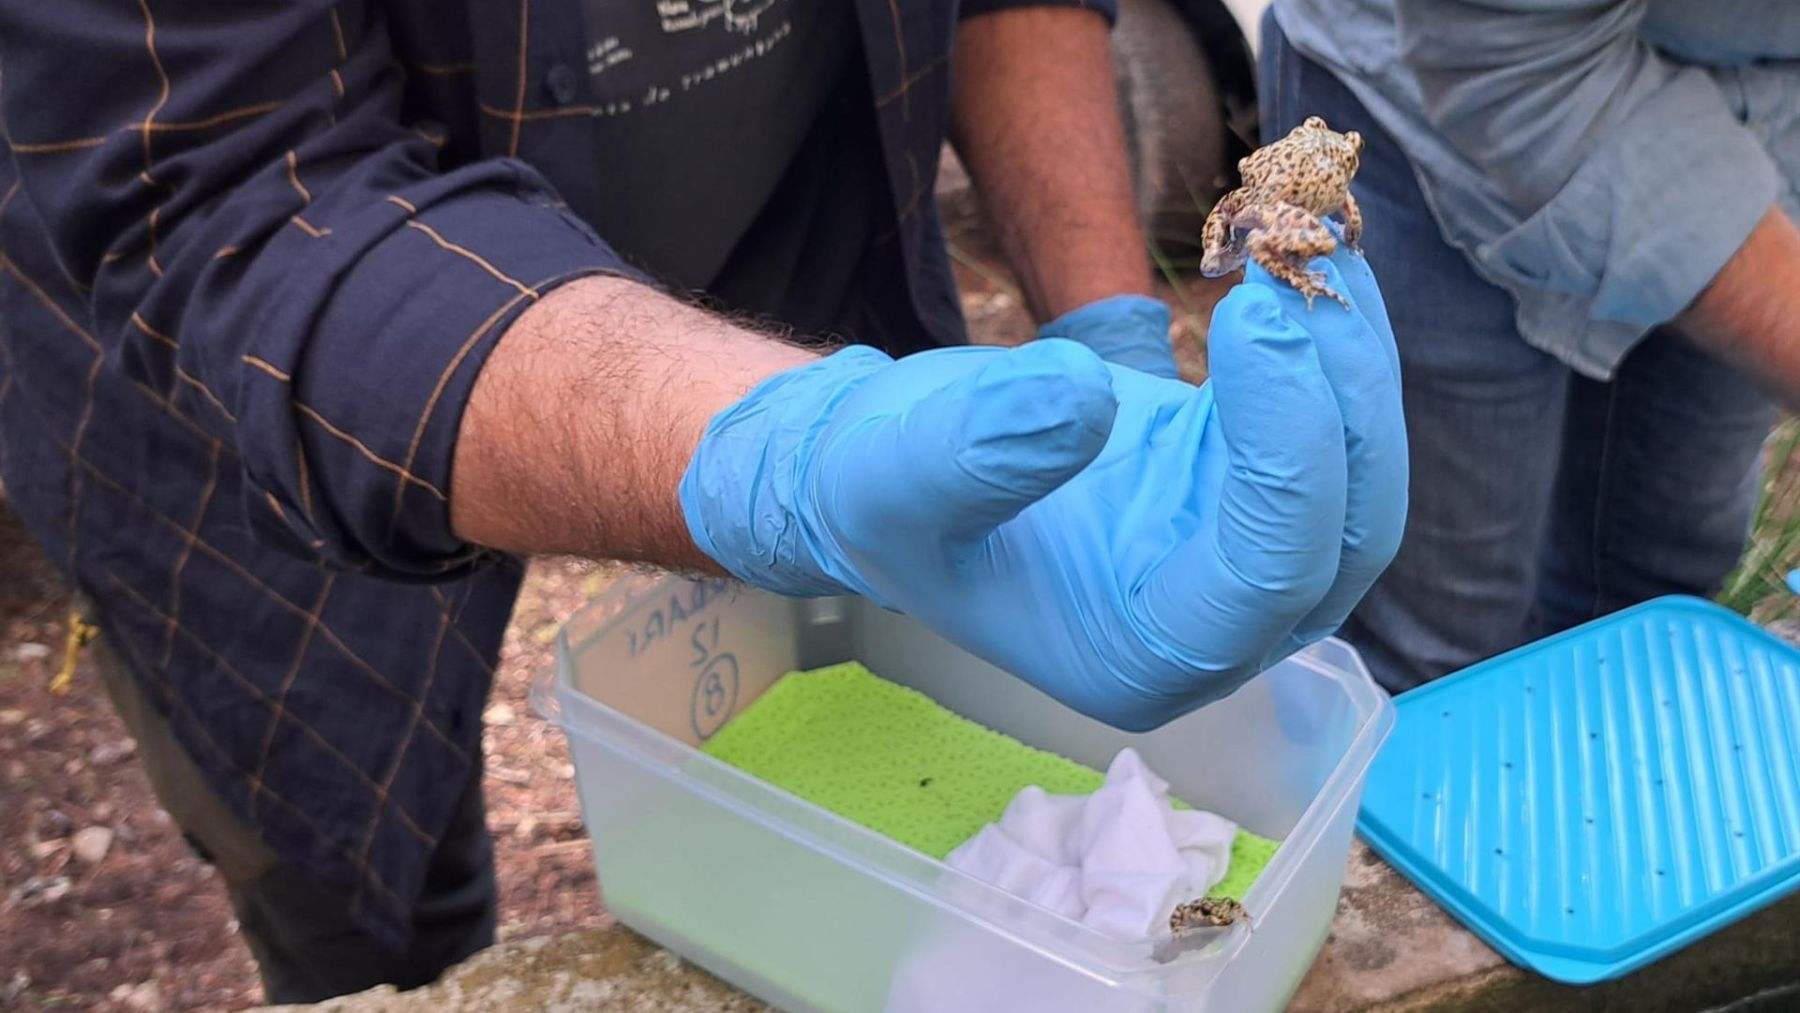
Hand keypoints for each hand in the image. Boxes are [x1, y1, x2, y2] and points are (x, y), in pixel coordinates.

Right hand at [679, 244, 1405, 729]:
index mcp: (1145, 658)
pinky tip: (1307, 252)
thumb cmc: (882, 495)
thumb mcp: (893, 480)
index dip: (1288, 454)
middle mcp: (1218, 626)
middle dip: (1341, 395)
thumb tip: (1085, 396)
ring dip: (1349, 353)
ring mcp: (1245, 551)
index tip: (1253, 319)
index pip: (1266, 576)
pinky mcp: (1247, 480)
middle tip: (1298, 267)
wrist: (886, 464)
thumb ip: (974, 456)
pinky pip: (1327, 421)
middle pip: (1347, 530)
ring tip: (1308, 237)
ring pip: (1359, 472)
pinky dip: (1327, 336)